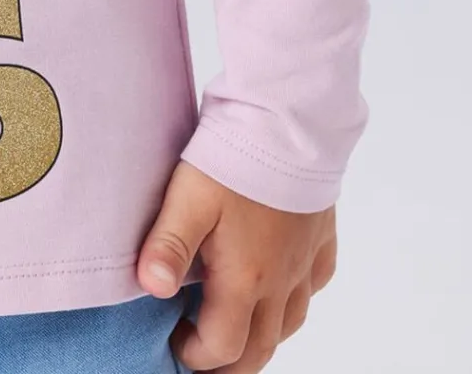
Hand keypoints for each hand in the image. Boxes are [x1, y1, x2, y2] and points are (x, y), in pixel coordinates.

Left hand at [136, 161, 336, 371]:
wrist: (291, 121)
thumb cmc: (235, 157)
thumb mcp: (188, 197)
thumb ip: (168, 246)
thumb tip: (150, 289)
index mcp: (246, 280)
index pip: (224, 346)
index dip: (197, 356)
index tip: (175, 343)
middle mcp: (282, 282)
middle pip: (261, 349)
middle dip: (231, 364)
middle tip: (205, 358)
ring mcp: (305, 262)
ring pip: (291, 324)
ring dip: (262, 338)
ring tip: (236, 331)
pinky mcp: (322, 238)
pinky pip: (314, 286)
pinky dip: (294, 301)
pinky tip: (280, 288)